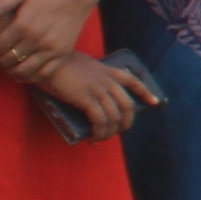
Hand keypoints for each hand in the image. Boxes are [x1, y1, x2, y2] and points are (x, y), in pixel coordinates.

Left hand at [0, 0, 106, 82]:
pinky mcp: (62, 54)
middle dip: (0, 60)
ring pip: (24, 71)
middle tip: (1, 55)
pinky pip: (44, 74)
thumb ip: (1, 2)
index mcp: (23, 24)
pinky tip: (25, 72)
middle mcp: (37, 39)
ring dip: (13, 71)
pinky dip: (31, 78)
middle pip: (8, 60)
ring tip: (10, 66)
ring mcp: (51, 48)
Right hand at [35, 52, 155, 139]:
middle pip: (127, 105)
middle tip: (119, 132)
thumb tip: (89, 91)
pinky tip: (93, 139)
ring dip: (110, 132)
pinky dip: (99, 133)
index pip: (133, 81)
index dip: (145, 93)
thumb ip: (92, 76)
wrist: (45, 61)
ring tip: (101, 138)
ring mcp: (98, 90)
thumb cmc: (58, 64)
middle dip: (126, 122)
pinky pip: (100, 121)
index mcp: (108, 71)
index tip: (154, 102)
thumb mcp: (83, 66)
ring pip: (114, 116)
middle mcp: (107, 81)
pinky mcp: (86, 99)